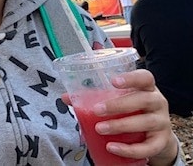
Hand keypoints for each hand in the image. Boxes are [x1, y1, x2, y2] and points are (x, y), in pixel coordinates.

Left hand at [62, 69, 178, 165]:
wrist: (155, 136)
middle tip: (97, 110)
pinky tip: (112, 147)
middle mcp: (158, 102)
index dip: (131, 78)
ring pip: (145, 122)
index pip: (145, 77)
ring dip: (120, 126)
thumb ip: (95, 97)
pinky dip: (129, 149)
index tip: (113, 81)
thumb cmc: (132, 111)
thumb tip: (66, 97)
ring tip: (99, 128)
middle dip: (119, 105)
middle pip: (143, 100)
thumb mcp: (118, 100)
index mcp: (146, 88)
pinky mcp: (161, 142)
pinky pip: (148, 147)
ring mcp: (162, 122)